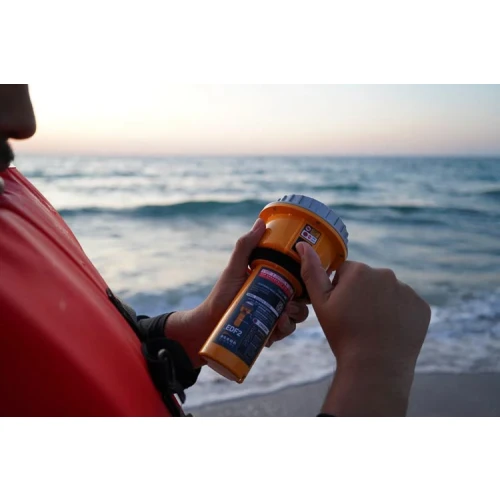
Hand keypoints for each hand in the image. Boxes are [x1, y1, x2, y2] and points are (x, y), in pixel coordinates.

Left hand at [167, 219, 308, 367]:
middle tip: (288, 305)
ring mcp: (275, 317)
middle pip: (302, 300)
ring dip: (293, 318)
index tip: (305, 278)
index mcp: (274, 282)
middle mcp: (277, 299)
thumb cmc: (222, 294)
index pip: (298, 279)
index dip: (306, 279)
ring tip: (281, 318)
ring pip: (297, 317)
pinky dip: (283, 331)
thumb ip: (246, 246)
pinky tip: (275, 329)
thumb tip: (260, 222)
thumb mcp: (235, 268)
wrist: (208, 324)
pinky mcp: (270, 333)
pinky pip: (285, 333)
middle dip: (300, 304)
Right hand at [296, 242, 430, 415]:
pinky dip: (399, 314)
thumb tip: (302, 244)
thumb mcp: (321, 303)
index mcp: (359, 270)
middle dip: (361, 294)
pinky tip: (390, 331)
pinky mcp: (422, 307)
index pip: (345, 272)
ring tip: (374, 327)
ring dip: (381, 303)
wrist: (375, 366)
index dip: (340, 291)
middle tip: (356, 320)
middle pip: (368, 280)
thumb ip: (312, 271)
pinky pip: (406, 305)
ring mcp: (407, 290)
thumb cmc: (343, 334)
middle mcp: (386, 274)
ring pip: (388, 292)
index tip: (341, 310)